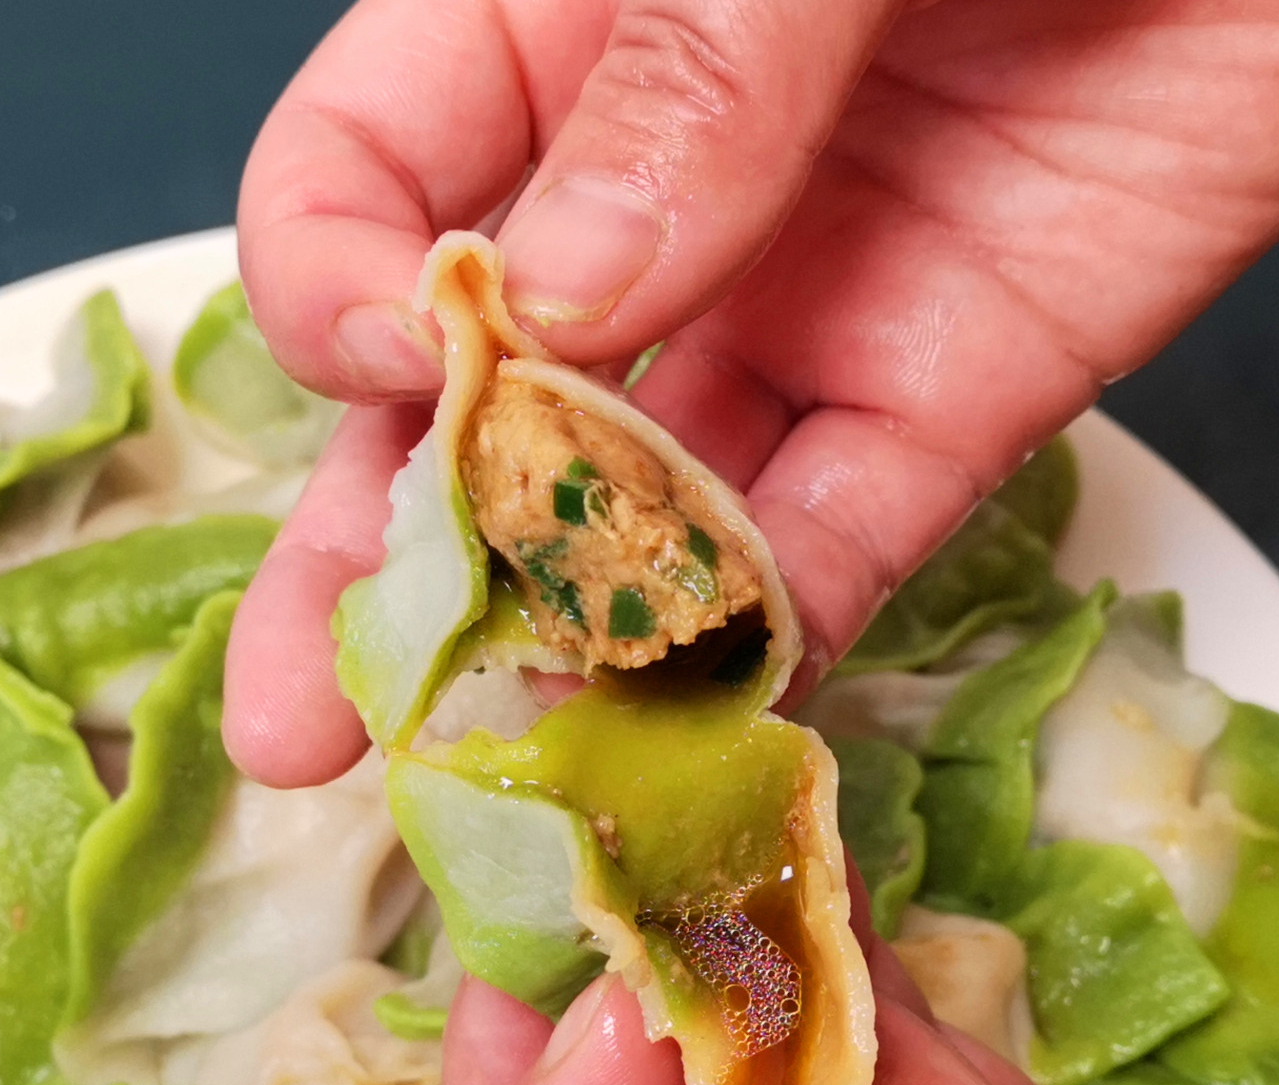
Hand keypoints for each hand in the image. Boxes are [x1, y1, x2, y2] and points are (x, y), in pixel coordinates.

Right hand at [225, 0, 1278, 784]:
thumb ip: (690, 63)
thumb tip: (551, 293)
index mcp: (545, 24)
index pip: (366, 195)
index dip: (347, 295)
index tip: (410, 353)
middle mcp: (646, 187)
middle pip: (464, 405)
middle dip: (383, 574)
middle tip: (309, 728)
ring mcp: (801, 295)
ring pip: (640, 515)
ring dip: (560, 673)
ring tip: (495, 811)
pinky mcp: (970, 382)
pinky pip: (840, 543)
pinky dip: (770, 651)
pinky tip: (698, 760)